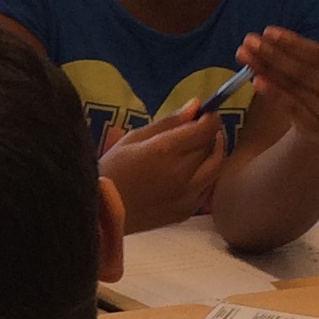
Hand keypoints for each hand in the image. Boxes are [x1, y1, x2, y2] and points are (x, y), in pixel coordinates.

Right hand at [101, 105, 226, 231]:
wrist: (102, 212)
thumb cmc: (113, 169)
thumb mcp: (134, 138)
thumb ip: (168, 122)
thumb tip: (195, 106)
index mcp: (167, 150)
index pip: (207, 129)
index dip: (210, 118)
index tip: (204, 115)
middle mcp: (183, 173)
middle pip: (213, 147)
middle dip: (211, 134)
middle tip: (200, 129)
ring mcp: (188, 195)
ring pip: (217, 168)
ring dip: (213, 153)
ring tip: (200, 148)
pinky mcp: (188, 210)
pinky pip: (208, 187)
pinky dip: (206, 175)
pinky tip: (192, 171)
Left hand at [240, 27, 318, 144]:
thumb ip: (301, 54)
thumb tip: (265, 38)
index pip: (318, 53)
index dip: (292, 42)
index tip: (267, 32)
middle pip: (304, 70)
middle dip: (274, 54)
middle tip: (249, 42)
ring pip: (295, 87)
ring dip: (267, 70)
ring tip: (245, 56)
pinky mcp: (317, 126)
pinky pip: (291, 106)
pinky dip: (273, 92)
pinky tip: (257, 81)